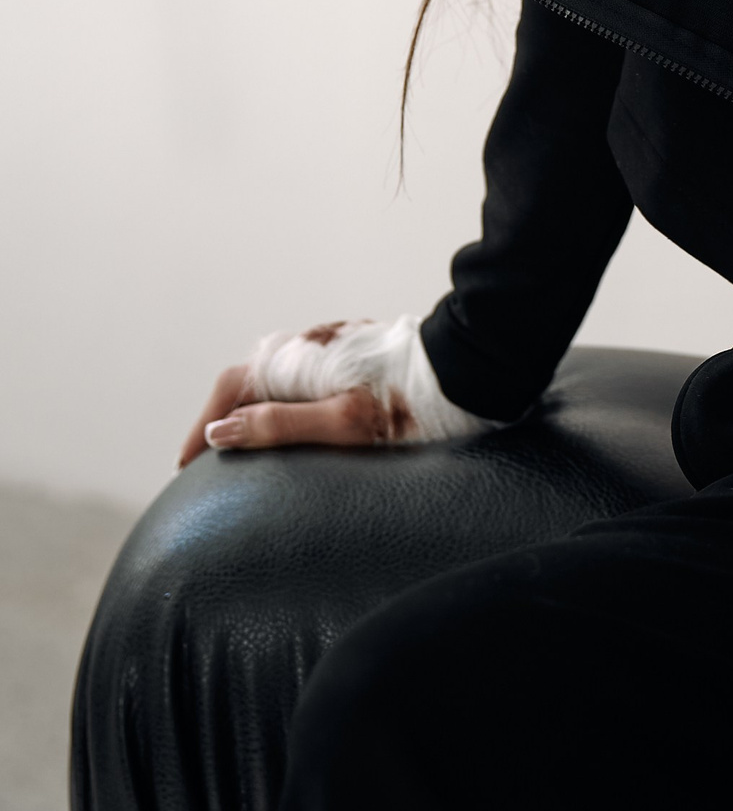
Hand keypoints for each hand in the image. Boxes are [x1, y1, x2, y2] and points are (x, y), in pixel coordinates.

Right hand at [177, 327, 416, 466]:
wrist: (470, 369)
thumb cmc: (410, 404)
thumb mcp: (343, 423)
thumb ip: (280, 426)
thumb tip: (222, 432)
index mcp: (299, 358)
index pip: (231, 386)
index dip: (202, 426)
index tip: (185, 464)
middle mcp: (312, 345)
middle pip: (250, 380)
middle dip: (223, 418)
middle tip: (205, 463)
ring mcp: (335, 349)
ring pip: (277, 379)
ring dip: (252, 411)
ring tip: (240, 451)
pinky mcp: (357, 357)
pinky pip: (304, 380)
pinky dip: (282, 405)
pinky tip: (290, 428)